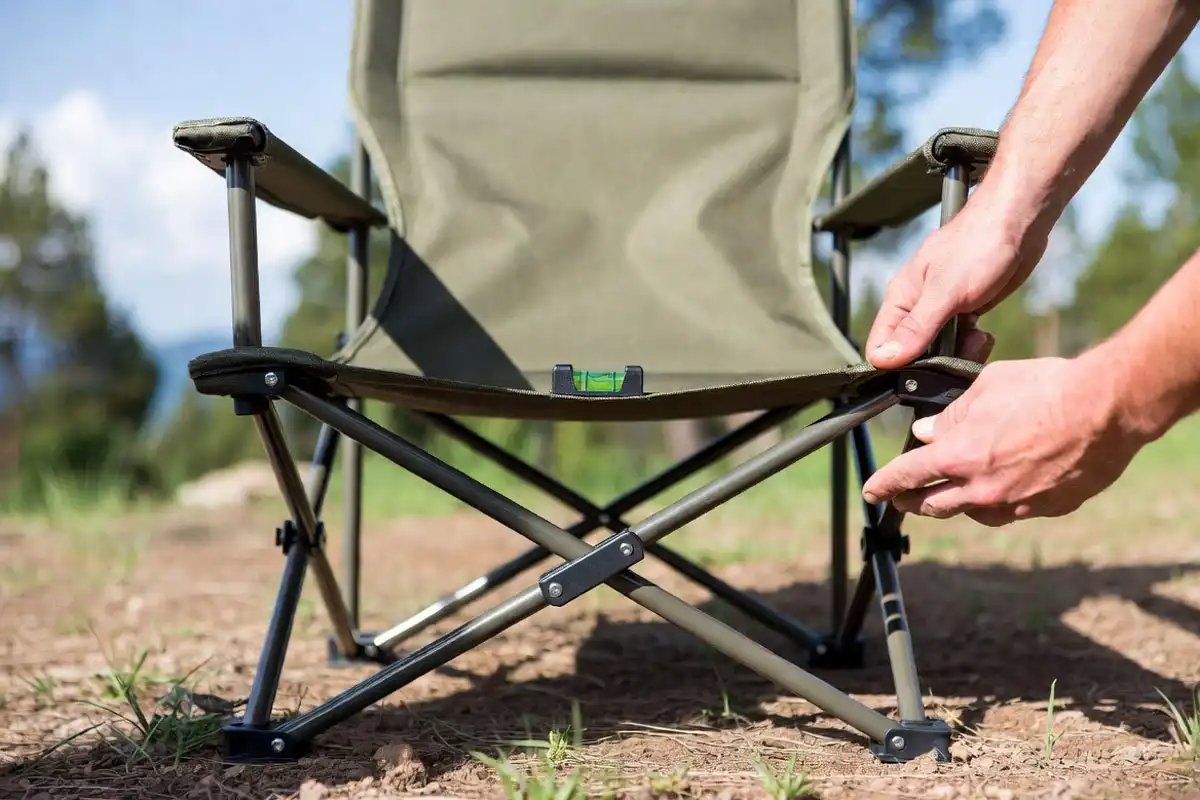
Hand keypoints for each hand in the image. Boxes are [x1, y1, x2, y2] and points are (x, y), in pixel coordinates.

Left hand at [861, 356, 1147, 525]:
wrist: (1107, 410)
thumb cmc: (1046, 390)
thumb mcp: (985, 389)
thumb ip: (950, 415)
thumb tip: (926, 432)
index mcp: (959, 457)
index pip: (906, 476)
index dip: (883, 485)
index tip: (871, 492)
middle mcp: (981, 489)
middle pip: (933, 505)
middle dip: (911, 501)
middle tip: (900, 499)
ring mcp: (1015, 504)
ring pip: (972, 513)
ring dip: (955, 503)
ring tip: (948, 494)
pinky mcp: (1046, 508)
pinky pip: (1011, 511)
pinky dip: (997, 501)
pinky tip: (1001, 488)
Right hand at [866, 198, 1049, 367]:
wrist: (1020, 222)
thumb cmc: (978, 244)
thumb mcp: (945, 292)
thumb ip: (915, 328)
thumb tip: (883, 360)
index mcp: (901, 298)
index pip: (881, 345)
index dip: (893, 366)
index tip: (918, 376)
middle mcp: (917, 306)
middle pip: (911, 353)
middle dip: (934, 363)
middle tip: (957, 354)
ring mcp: (941, 310)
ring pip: (939, 351)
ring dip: (958, 354)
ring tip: (975, 337)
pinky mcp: (965, 312)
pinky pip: (960, 342)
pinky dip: (973, 344)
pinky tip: (984, 333)